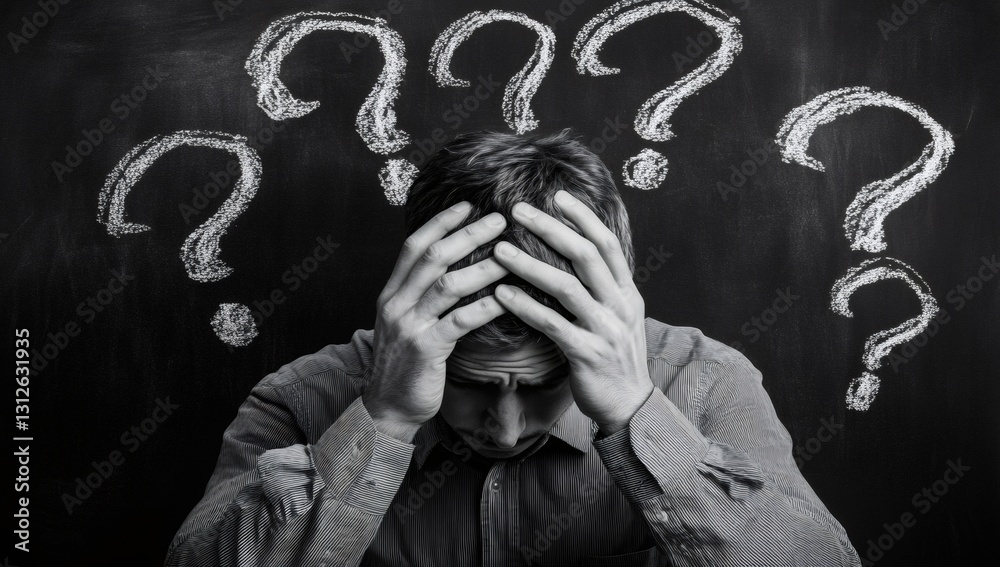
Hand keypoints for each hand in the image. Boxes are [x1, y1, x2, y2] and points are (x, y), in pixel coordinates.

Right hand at [362, 203, 509, 441]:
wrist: (388, 407)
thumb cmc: (406, 364)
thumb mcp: (406, 323)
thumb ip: (422, 296)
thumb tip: (452, 267)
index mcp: (391, 293)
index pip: (414, 246)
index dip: (441, 222)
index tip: (469, 205)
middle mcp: (396, 304)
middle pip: (433, 257)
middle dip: (468, 235)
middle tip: (500, 220)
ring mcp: (409, 326)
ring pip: (448, 286)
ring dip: (483, 267)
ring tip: (511, 255)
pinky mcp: (426, 350)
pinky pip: (460, 321)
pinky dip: (486, 307)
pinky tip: (508, 298)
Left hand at [491, 190, 652, 433]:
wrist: (629, 406)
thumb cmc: (614, 358)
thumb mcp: (618, 316)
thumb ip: (602, 287)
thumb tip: (579, 254)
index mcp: (626, 292)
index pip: (606, 243)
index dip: (583, 217)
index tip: (557, 195)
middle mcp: (619, 305)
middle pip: (586, 255)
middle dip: (551, 228)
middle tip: (519, 210)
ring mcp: (604, 329)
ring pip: (566, 287)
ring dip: (530, 265)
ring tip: (499, 250)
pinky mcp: (586, 354)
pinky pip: (552, 324)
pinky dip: (525, 306)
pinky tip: (502, 294)